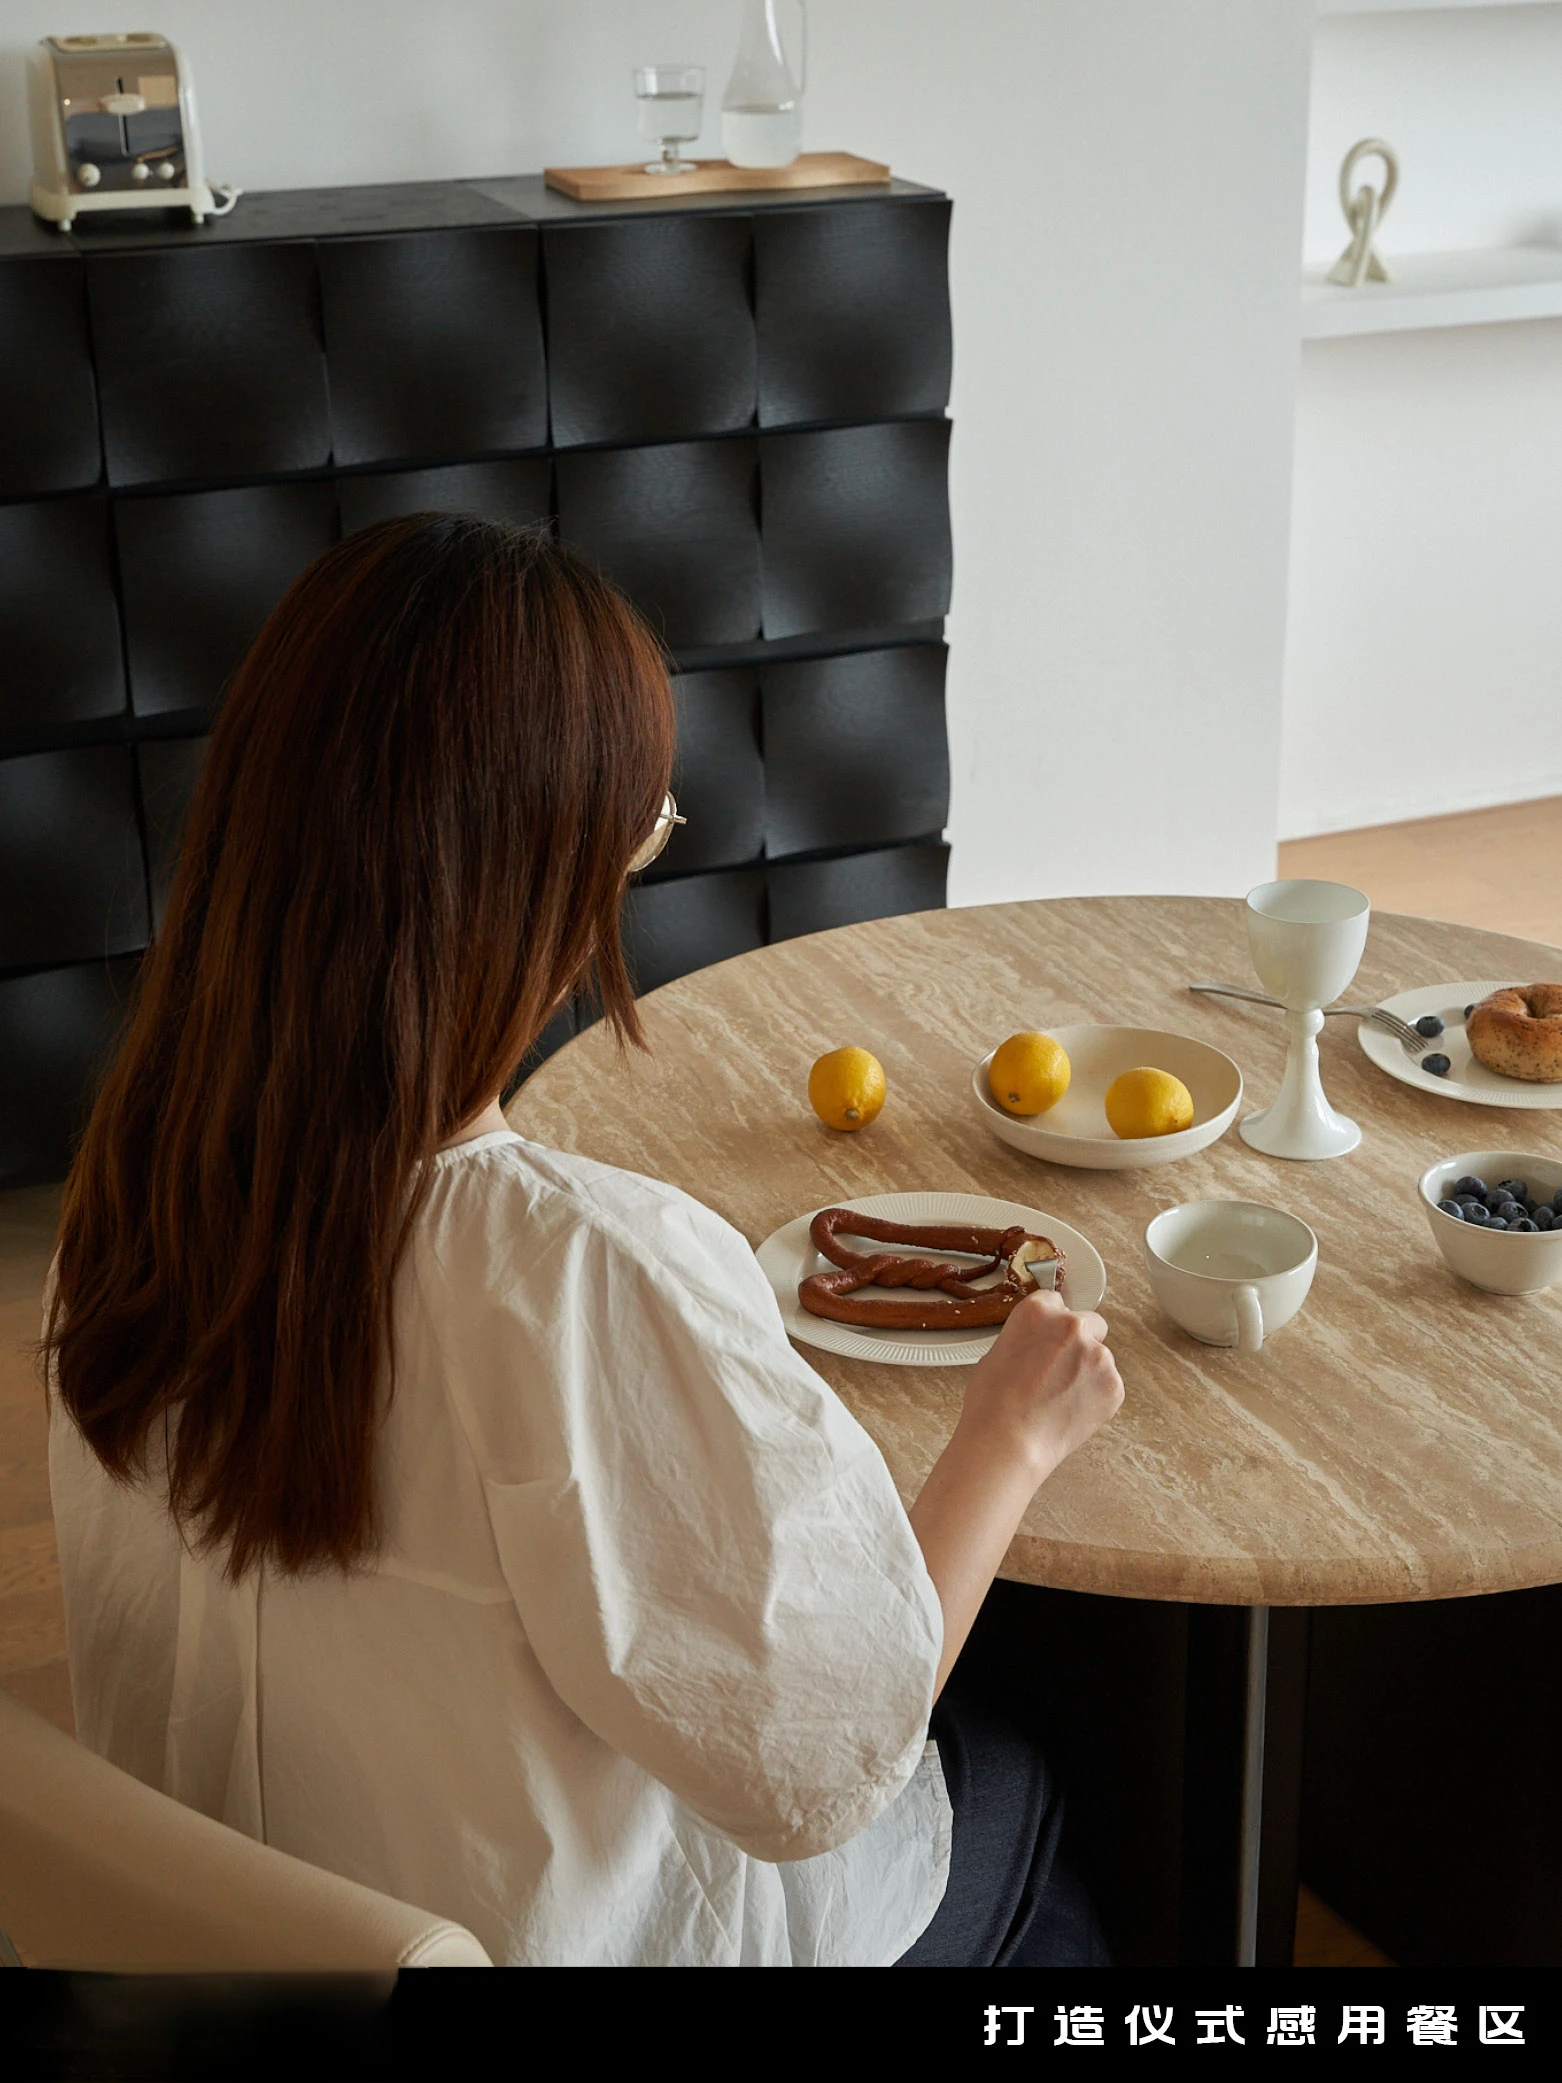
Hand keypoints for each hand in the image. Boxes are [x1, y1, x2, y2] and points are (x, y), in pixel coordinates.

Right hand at [956, 1288, 1123, 1483]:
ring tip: (1060, 1400)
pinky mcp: (1114, 1385)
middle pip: (1090, 1323)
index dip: (1051, 1325)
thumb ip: (1027, 1340)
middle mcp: (1072, 1326)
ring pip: (1100, 1358)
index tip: (1050, 1339)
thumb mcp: (996, 1354)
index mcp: (1038, 1312)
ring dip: (1088, 1372)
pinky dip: (1096, 1398)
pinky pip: (1109, 1386)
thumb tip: (1038, 1349)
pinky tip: (1071, 1412)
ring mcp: (1098, 1356)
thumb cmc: (992, 1405)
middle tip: (1060, 1370)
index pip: (1056, 1301)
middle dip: (1080, 1342)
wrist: (1009, 1442)